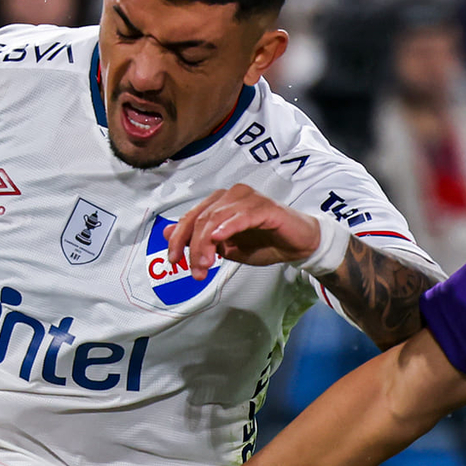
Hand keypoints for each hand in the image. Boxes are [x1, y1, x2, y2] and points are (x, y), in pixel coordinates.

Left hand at [168, 184, 319, 280]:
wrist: (297, 245)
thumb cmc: (265, 242)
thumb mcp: (226, 247)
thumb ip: (200, 239)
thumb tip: (168, 233)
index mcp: (220, 202)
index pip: (190, 218)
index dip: (179, 239)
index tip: (174, 261)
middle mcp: (231, 195)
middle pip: (201, 218)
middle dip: (193, 247)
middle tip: (196, 270)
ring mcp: (247, 199)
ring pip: (216, 217)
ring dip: (207, 243)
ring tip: (206, 264)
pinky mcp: (264, 207)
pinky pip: (241, 216)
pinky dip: (228, 227)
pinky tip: (220, 240)